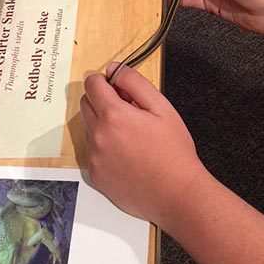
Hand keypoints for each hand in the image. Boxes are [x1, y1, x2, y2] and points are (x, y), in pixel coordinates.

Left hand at [80, 63, 204, 225]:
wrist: (177, 193)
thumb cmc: (173, 152)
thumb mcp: (162, 107)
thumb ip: (134, 83)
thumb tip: (114, 70)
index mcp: (113, 116)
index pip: (92, 84)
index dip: (105, 82)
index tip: (117, 88)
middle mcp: (98, 136)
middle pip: (86, 104)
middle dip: (102, 101)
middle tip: (128, 111)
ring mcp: (94, 158)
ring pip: (88, 128)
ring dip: (102, 125)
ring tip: (130, 137)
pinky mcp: (96, 176)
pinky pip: (92, 153)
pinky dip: (104, 148)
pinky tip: (126, 155)